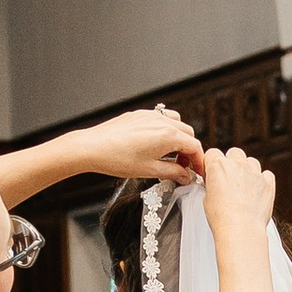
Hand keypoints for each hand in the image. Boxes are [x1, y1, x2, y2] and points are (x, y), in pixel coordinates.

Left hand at [82, 104, 206, 190]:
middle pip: (188, 134)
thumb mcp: (150, 171)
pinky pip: (161, 119)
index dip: (199, 161)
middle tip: (183, 167)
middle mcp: (161, 122)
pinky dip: (165, 130)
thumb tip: (184, 176)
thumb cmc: (116, 158)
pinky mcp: (139, 115)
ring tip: (170, 155)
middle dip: (189, 151)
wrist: (92, 147)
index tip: (197, 171)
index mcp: (168, 135)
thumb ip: (173, 172)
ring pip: (176, 123)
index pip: (194, 147)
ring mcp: (150, 116)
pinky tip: (155, 144)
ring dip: (179, 138)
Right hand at [199, 145, 275, 246]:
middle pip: (234, 153)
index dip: (212, 163)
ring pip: (251, 162)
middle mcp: (237, 164)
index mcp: (218, 166)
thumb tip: (215, 185)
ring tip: (243, 188)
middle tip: (229, 180)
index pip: (213, 154)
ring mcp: (254, 172)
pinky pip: (266, 175)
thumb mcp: (207, 198)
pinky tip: (257, 192)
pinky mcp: (268, 182)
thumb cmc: (222, 217)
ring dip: (247, 170)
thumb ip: (212, 184)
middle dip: (231, 163)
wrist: (241, 228)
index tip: (213, 173)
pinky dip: (262, 180)